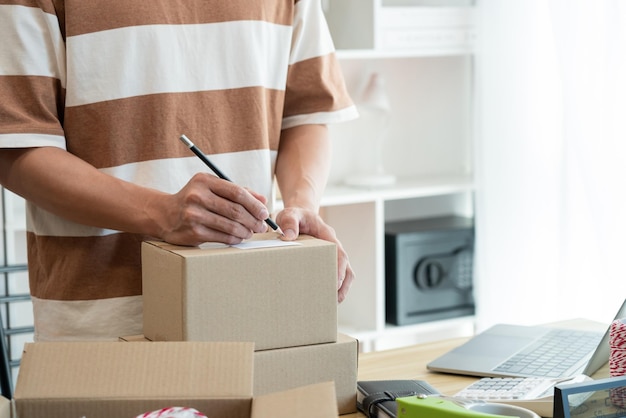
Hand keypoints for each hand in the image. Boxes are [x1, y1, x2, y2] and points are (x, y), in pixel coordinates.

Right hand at [152, 173, 269, 245]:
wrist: (165, 214)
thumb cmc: (195, 200)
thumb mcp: (212, 188)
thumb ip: (238, 191)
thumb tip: (263, 201)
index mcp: (204, 181)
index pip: (237, 192)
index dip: (254, 204)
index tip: (264, 213)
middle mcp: (198, 196)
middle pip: (236, 210)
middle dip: (254, 220)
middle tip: (262, 227)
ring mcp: (194, 215)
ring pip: (231, 226)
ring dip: (246, 231)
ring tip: (251, 233)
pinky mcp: (193, 232)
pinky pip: (222, 237)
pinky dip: (235, 239)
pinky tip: (239, 237)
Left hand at [277, 207, 354, 302]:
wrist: (299, 215)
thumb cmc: (296, 216)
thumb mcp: (289, 214)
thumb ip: (289, 221)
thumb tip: (288, 236)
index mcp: (327, 235)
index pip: (339, 252)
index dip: (340, 268)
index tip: (335, 282)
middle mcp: (333, 245)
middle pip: (346, 266)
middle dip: (343, 284)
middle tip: (335, 299)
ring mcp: (332, 254)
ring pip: (345, 272)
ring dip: (342, 288)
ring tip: (332, 304)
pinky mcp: (327, 260)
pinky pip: (336, 274)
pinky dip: (334, 286)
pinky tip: (324, 297)